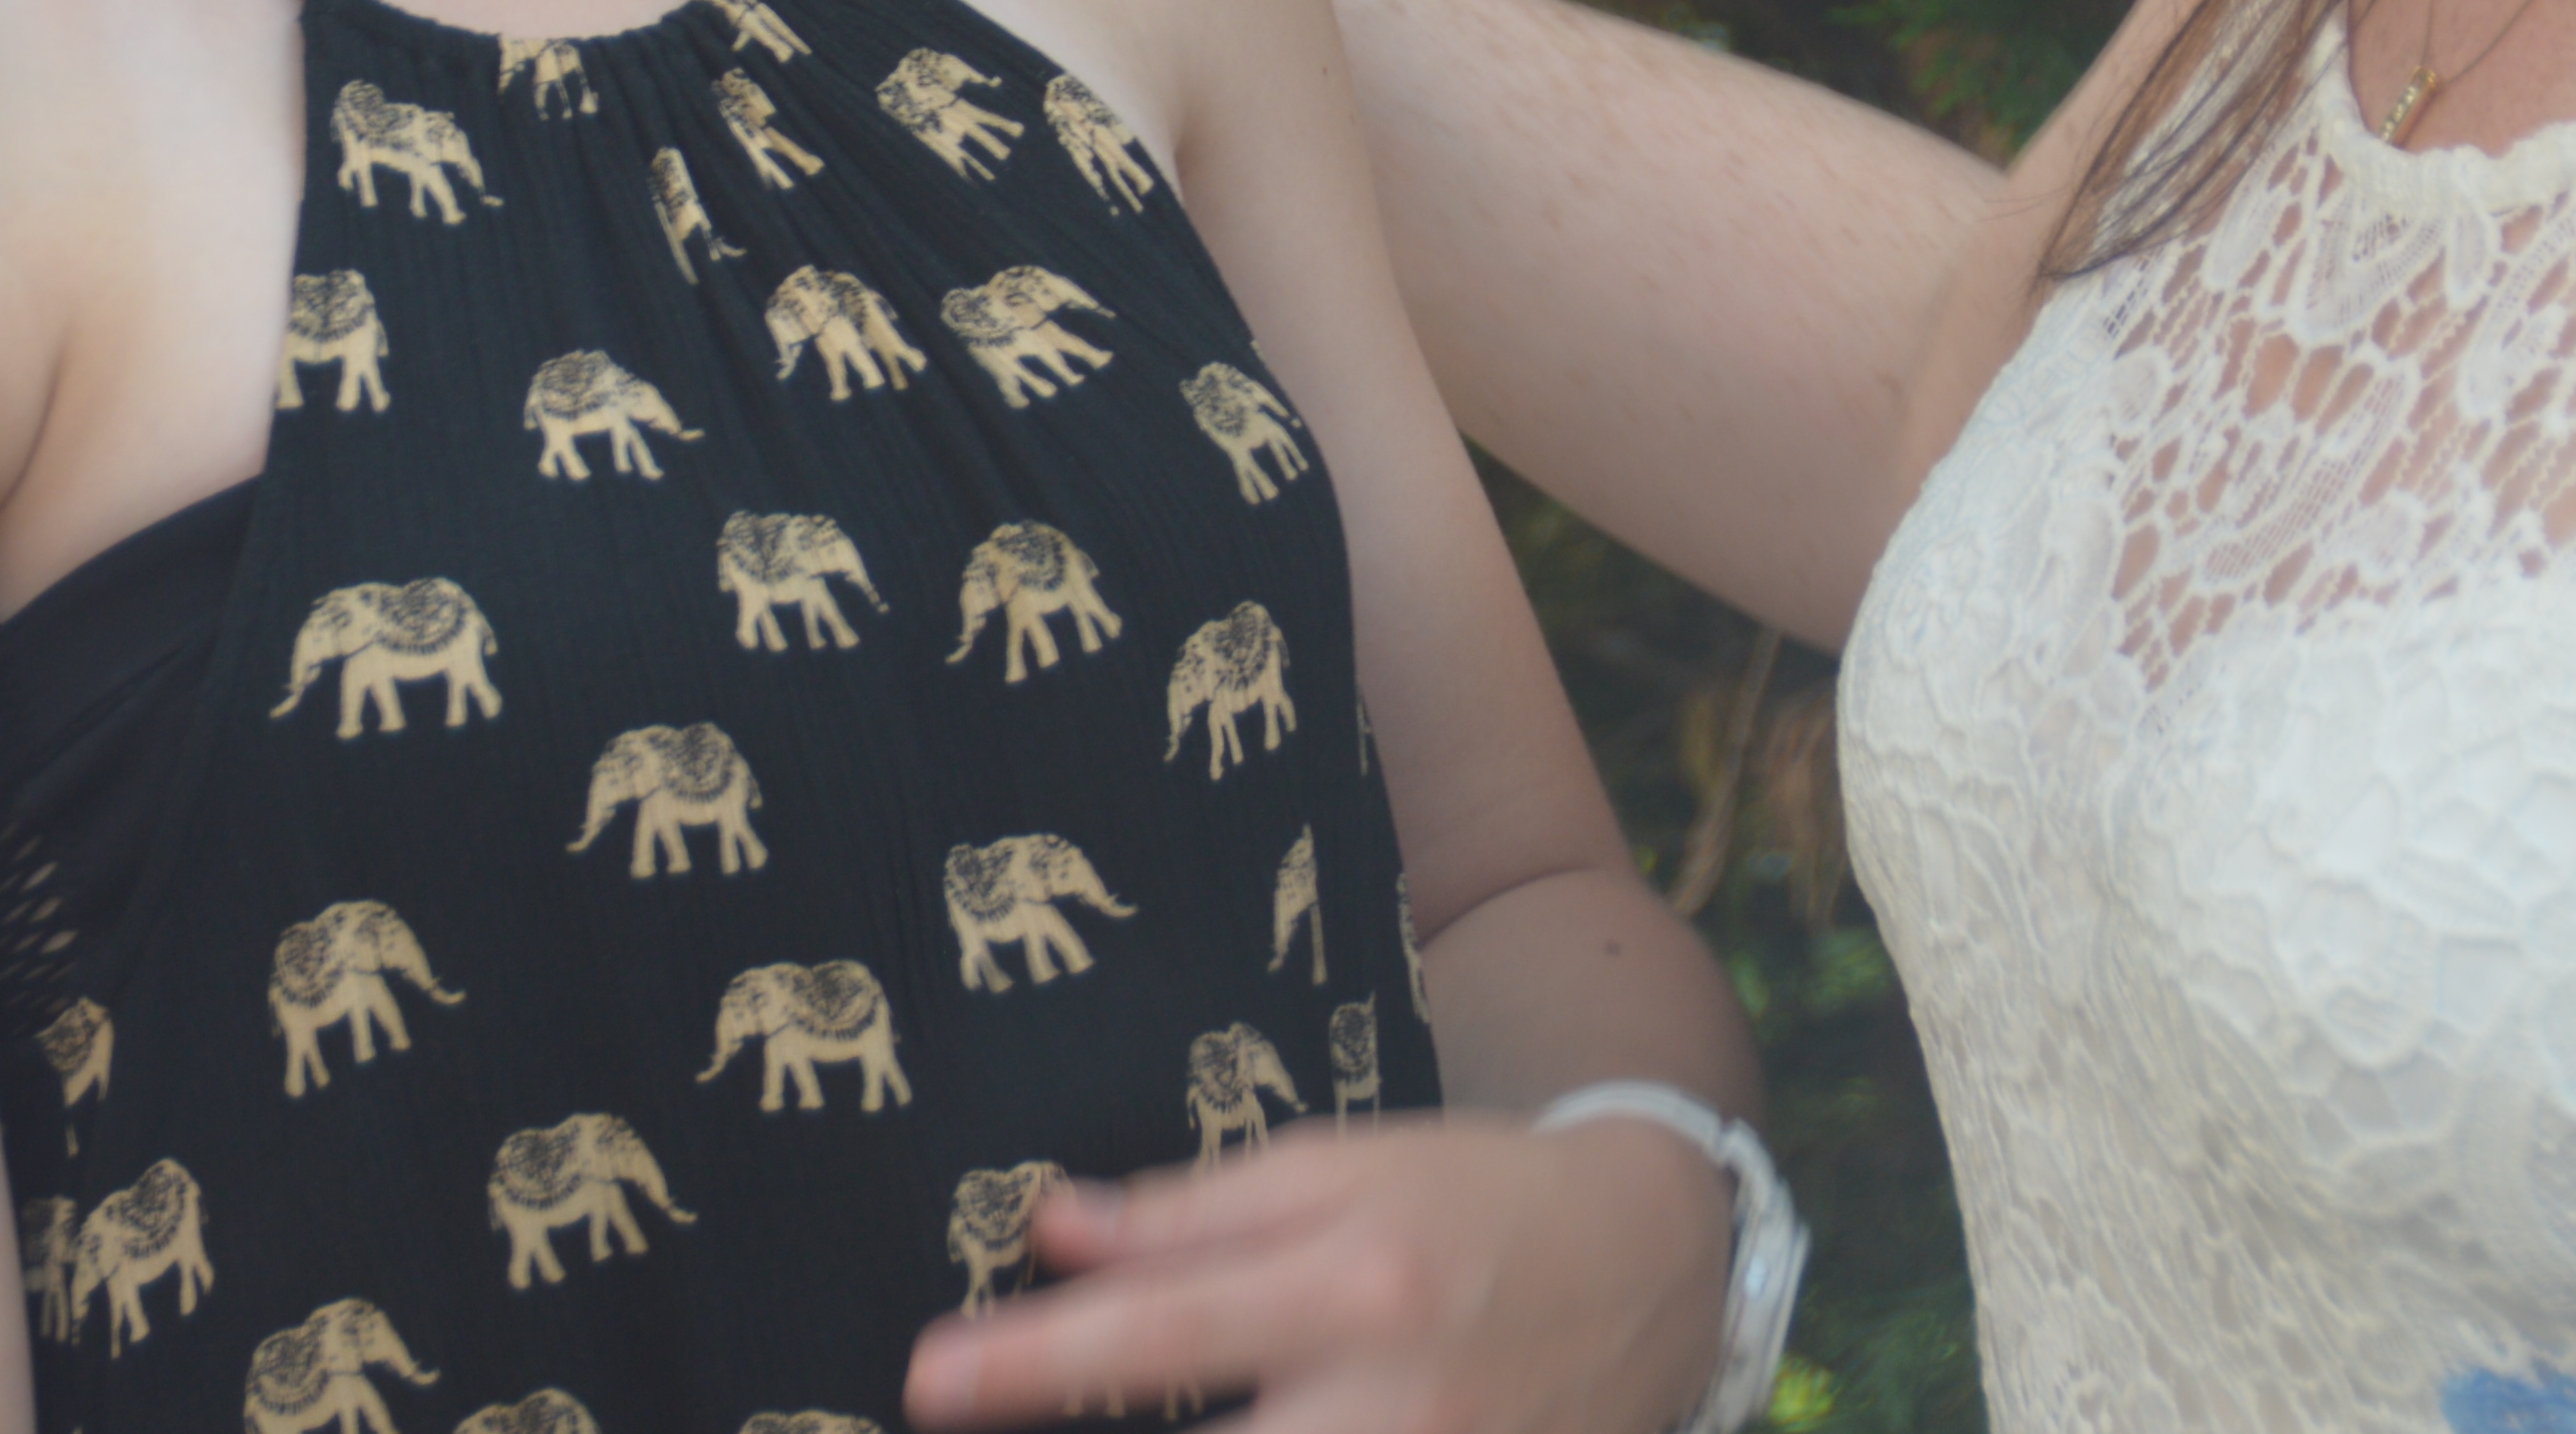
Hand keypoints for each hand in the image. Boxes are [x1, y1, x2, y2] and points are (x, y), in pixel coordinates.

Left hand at [902, 1110, 1730, 1433]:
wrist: (1648, 1264)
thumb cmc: (1466, 1195)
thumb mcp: (1331, 1168)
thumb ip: (1188, 1212)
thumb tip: (1048, 1230)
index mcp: (1348, 1288)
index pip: (1159, 1331)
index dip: (1034, 1363)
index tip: (926, 1378)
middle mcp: (1394, 1409)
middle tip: (953, 1420)